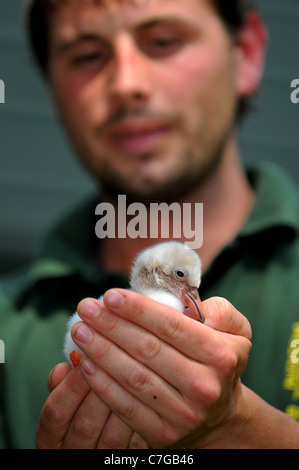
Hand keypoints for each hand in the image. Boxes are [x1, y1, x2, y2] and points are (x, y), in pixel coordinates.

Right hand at [36, 362, 148, 448]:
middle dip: (100, 391)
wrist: (103, 436)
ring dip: (122, 404)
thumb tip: (63, 368)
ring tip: (131, 377)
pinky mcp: (123, 460)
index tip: (84, 361)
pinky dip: (141, 420)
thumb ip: (63, 383)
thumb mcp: (66, 398)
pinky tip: (144, 399)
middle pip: (84, 424)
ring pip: (111, 437)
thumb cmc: (83, 408)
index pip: (56, 411)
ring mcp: (98, 459)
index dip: (71, 385)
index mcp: (52, 435)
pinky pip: (135, 445)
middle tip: (112, 365)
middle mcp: (72, 451)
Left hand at [71, 291, 251, 447]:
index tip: (110, 295)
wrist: (221, 418)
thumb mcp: (236, 333)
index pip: (171, 326)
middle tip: (86, 308)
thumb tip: (189, 302)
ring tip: (80, 330)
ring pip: (133, 376)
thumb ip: (221, 311)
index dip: (138, 309)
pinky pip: (126, 405)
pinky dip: (102, 383)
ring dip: (101, 350)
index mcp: (220, 355)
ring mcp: (183, 414)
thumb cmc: (219, 364)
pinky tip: (85, 362)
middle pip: (147, 349)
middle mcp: (203, 386)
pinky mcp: (163, 434)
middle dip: (111, 325)